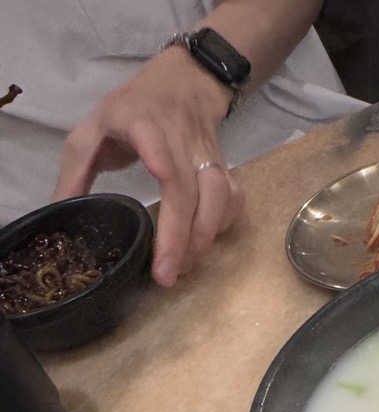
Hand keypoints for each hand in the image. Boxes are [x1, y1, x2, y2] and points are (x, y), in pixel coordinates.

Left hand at [53, 46, 244, 286]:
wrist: (182, 83)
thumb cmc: (131, 111)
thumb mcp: (93, 130)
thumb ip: (75, 172)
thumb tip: (59, 214)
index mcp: (140, 121)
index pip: (153, 137)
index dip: (160, 156)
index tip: (161, 175)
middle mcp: (178, 138)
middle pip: (187, 187)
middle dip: (179, 235)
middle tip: (166, 274)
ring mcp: (206, 154)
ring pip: (218, 196)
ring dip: (204, 235)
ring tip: (185, 265)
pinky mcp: (224, 166)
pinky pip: (234, 199)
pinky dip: (225, 224)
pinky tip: (206, 241)